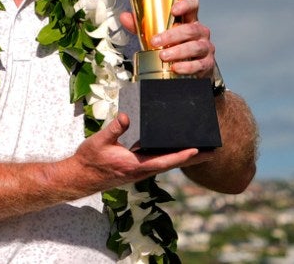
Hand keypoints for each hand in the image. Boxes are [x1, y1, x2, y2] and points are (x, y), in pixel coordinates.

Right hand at [69, 112, 210, 190]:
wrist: (80, 177)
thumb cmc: (89, 159)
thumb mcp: (99, 141)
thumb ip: (114, 129)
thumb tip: (126, 116)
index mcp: (135, 165)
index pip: (163, 161)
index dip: (181, 156)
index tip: (197, 150)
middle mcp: (141, 171)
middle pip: (172, 164)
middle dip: (193, 158)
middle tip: (213, 152)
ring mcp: (140, 171)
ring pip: (167, 164)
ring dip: (185, 158)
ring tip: (202, 150)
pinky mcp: (137, 169)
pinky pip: (159, 162)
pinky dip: (172, 157)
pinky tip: (177, 150)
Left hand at [119, 0, 215, 77]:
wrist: (192, 71)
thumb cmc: (174, 48)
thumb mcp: (159, 35)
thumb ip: (142, 26)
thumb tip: (125, 17)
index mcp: (189, 21)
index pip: (193, 5)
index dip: (185, 5)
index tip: (173, 10)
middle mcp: (200, 32)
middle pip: (190, 29)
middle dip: (172, 35)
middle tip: (155, 41)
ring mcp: (205, 48)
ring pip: (195, 46)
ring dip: (178, 51)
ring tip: (163, 56)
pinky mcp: (207, 64)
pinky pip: (198, 64)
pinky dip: (186, 66)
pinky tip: (176, 68)